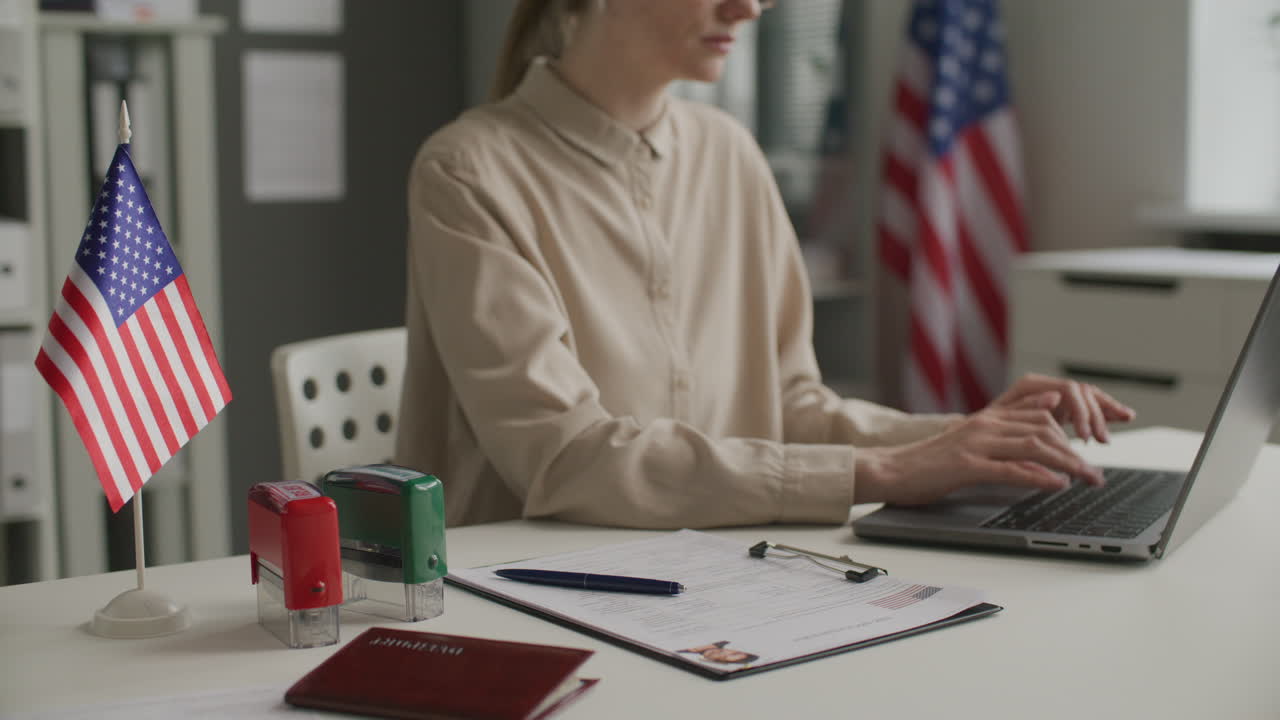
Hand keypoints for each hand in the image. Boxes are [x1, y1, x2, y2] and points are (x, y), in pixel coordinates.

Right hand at [855, 391, 1103, 505]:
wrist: (890, 470)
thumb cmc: (930, 463)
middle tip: (1095, 476)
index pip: (1043, 417)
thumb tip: (1047, 413)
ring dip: (1067, 465)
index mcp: (988, 418)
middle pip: (1045, 431)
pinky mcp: (965, 465)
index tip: (1089, 455)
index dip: (1072, 434)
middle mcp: (985, 425)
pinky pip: (1010, 469)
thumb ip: (1006, 431)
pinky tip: (1056, 485)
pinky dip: (1038, 477)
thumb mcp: (972, 441)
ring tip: (1087, 480)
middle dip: (1077, 453)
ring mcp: (975, 444)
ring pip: (1034, 447)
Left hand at [989, 373, 1135, 442]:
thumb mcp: (998, 426)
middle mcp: (1044, 387)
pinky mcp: (1059, 410)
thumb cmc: (979, 433)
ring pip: (1089, 398)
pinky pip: (1088, 406)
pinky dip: (1105, 412)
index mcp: (1029, 386)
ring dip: (1105, 414)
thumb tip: (1053, 401)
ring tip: (1108, 436)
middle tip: (1101, 441)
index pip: (1069, 390)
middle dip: (1096, 417)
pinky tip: (1123, 417)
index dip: (1082, 413)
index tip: (1084, 437)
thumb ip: (1024, 414)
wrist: (970, 437)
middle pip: (1083, 393)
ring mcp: (1053, 397)